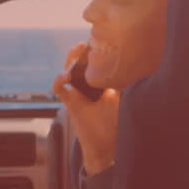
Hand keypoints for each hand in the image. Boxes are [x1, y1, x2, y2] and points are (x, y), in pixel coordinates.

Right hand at [53, 43, 120, 174]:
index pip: (92, 64)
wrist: (105, 146)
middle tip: (84, 44)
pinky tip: (65, 76)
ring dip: (69, 60)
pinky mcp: (70, 103)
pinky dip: (59, 80)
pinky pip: (59, 89)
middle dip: (79, 52)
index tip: (99, 42)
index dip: (93, 52)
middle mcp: (84, 87)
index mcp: (97, 84)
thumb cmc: (114, 123)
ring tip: (75, 51)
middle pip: (77, 64)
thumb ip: (118, 82)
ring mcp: (76, 94)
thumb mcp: (119, 98)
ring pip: (66, 71)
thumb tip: (129, 63)